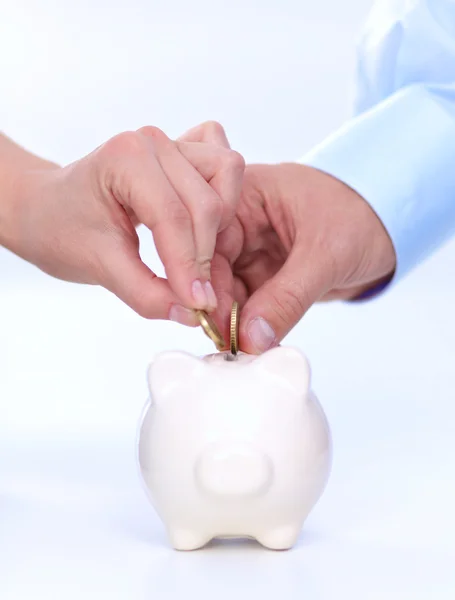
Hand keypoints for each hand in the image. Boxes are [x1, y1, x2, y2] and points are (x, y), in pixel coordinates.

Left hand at [1, 124, 243, 321]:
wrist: (45, 209)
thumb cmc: (60, 229)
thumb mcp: (98, 267)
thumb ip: (146, 293)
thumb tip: (192, 314)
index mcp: (125, 158)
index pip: (174, 218)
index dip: (190, 267)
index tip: (199, 306)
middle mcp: (153, 142)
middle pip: (208, 203)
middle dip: (205, 255)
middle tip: (197, 295)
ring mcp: (172, 142)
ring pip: (226, 179)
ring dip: (219, 226)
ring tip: (196, 258)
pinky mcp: (184, 151)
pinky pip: (224, 168)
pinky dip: (224, 196)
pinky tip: (203, 225)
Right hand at [209, 163, 396, 352]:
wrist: (389, 225)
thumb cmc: (362, 215)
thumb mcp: (325, 254)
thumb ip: (287, 297)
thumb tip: (251, 338)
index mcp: (245, 195)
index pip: (208, 237)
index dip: (203, 278)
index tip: (209, 316)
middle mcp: (240, 221)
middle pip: (210, 267)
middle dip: (217, 306)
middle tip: (227, 341)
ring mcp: (250, 249)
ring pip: (225, 290)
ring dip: (232, 320)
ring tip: (241, 348)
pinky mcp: (263, 273)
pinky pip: (246, 303)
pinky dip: (249, 324)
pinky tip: (253, 343)